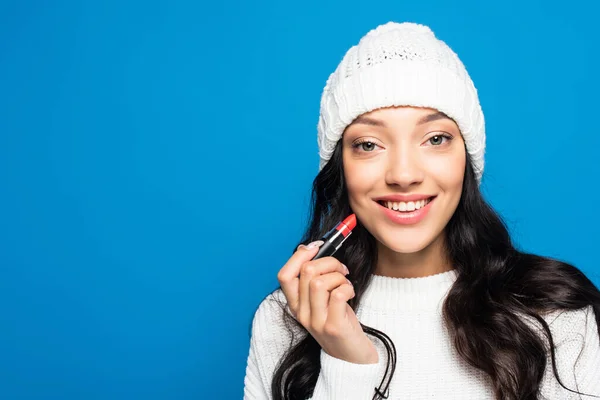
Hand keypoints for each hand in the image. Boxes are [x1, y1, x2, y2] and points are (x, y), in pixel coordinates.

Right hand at [277, 240, 378, 363]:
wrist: (352, 358)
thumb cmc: (338, 322)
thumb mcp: (320, 300)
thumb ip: (313, 278)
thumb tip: (308, 248)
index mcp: (295, 304)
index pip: (284, 275)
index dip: (299, 256)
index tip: (316, 248)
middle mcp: (301, 313)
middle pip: (306, 272)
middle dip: (329, 261)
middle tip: (341, 269)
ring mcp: (316, 321)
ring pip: (320, 282)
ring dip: (338, 276)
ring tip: (346, 283)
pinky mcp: (333, 327)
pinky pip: (337, 294)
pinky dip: (347, 287)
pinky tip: (350, 293)